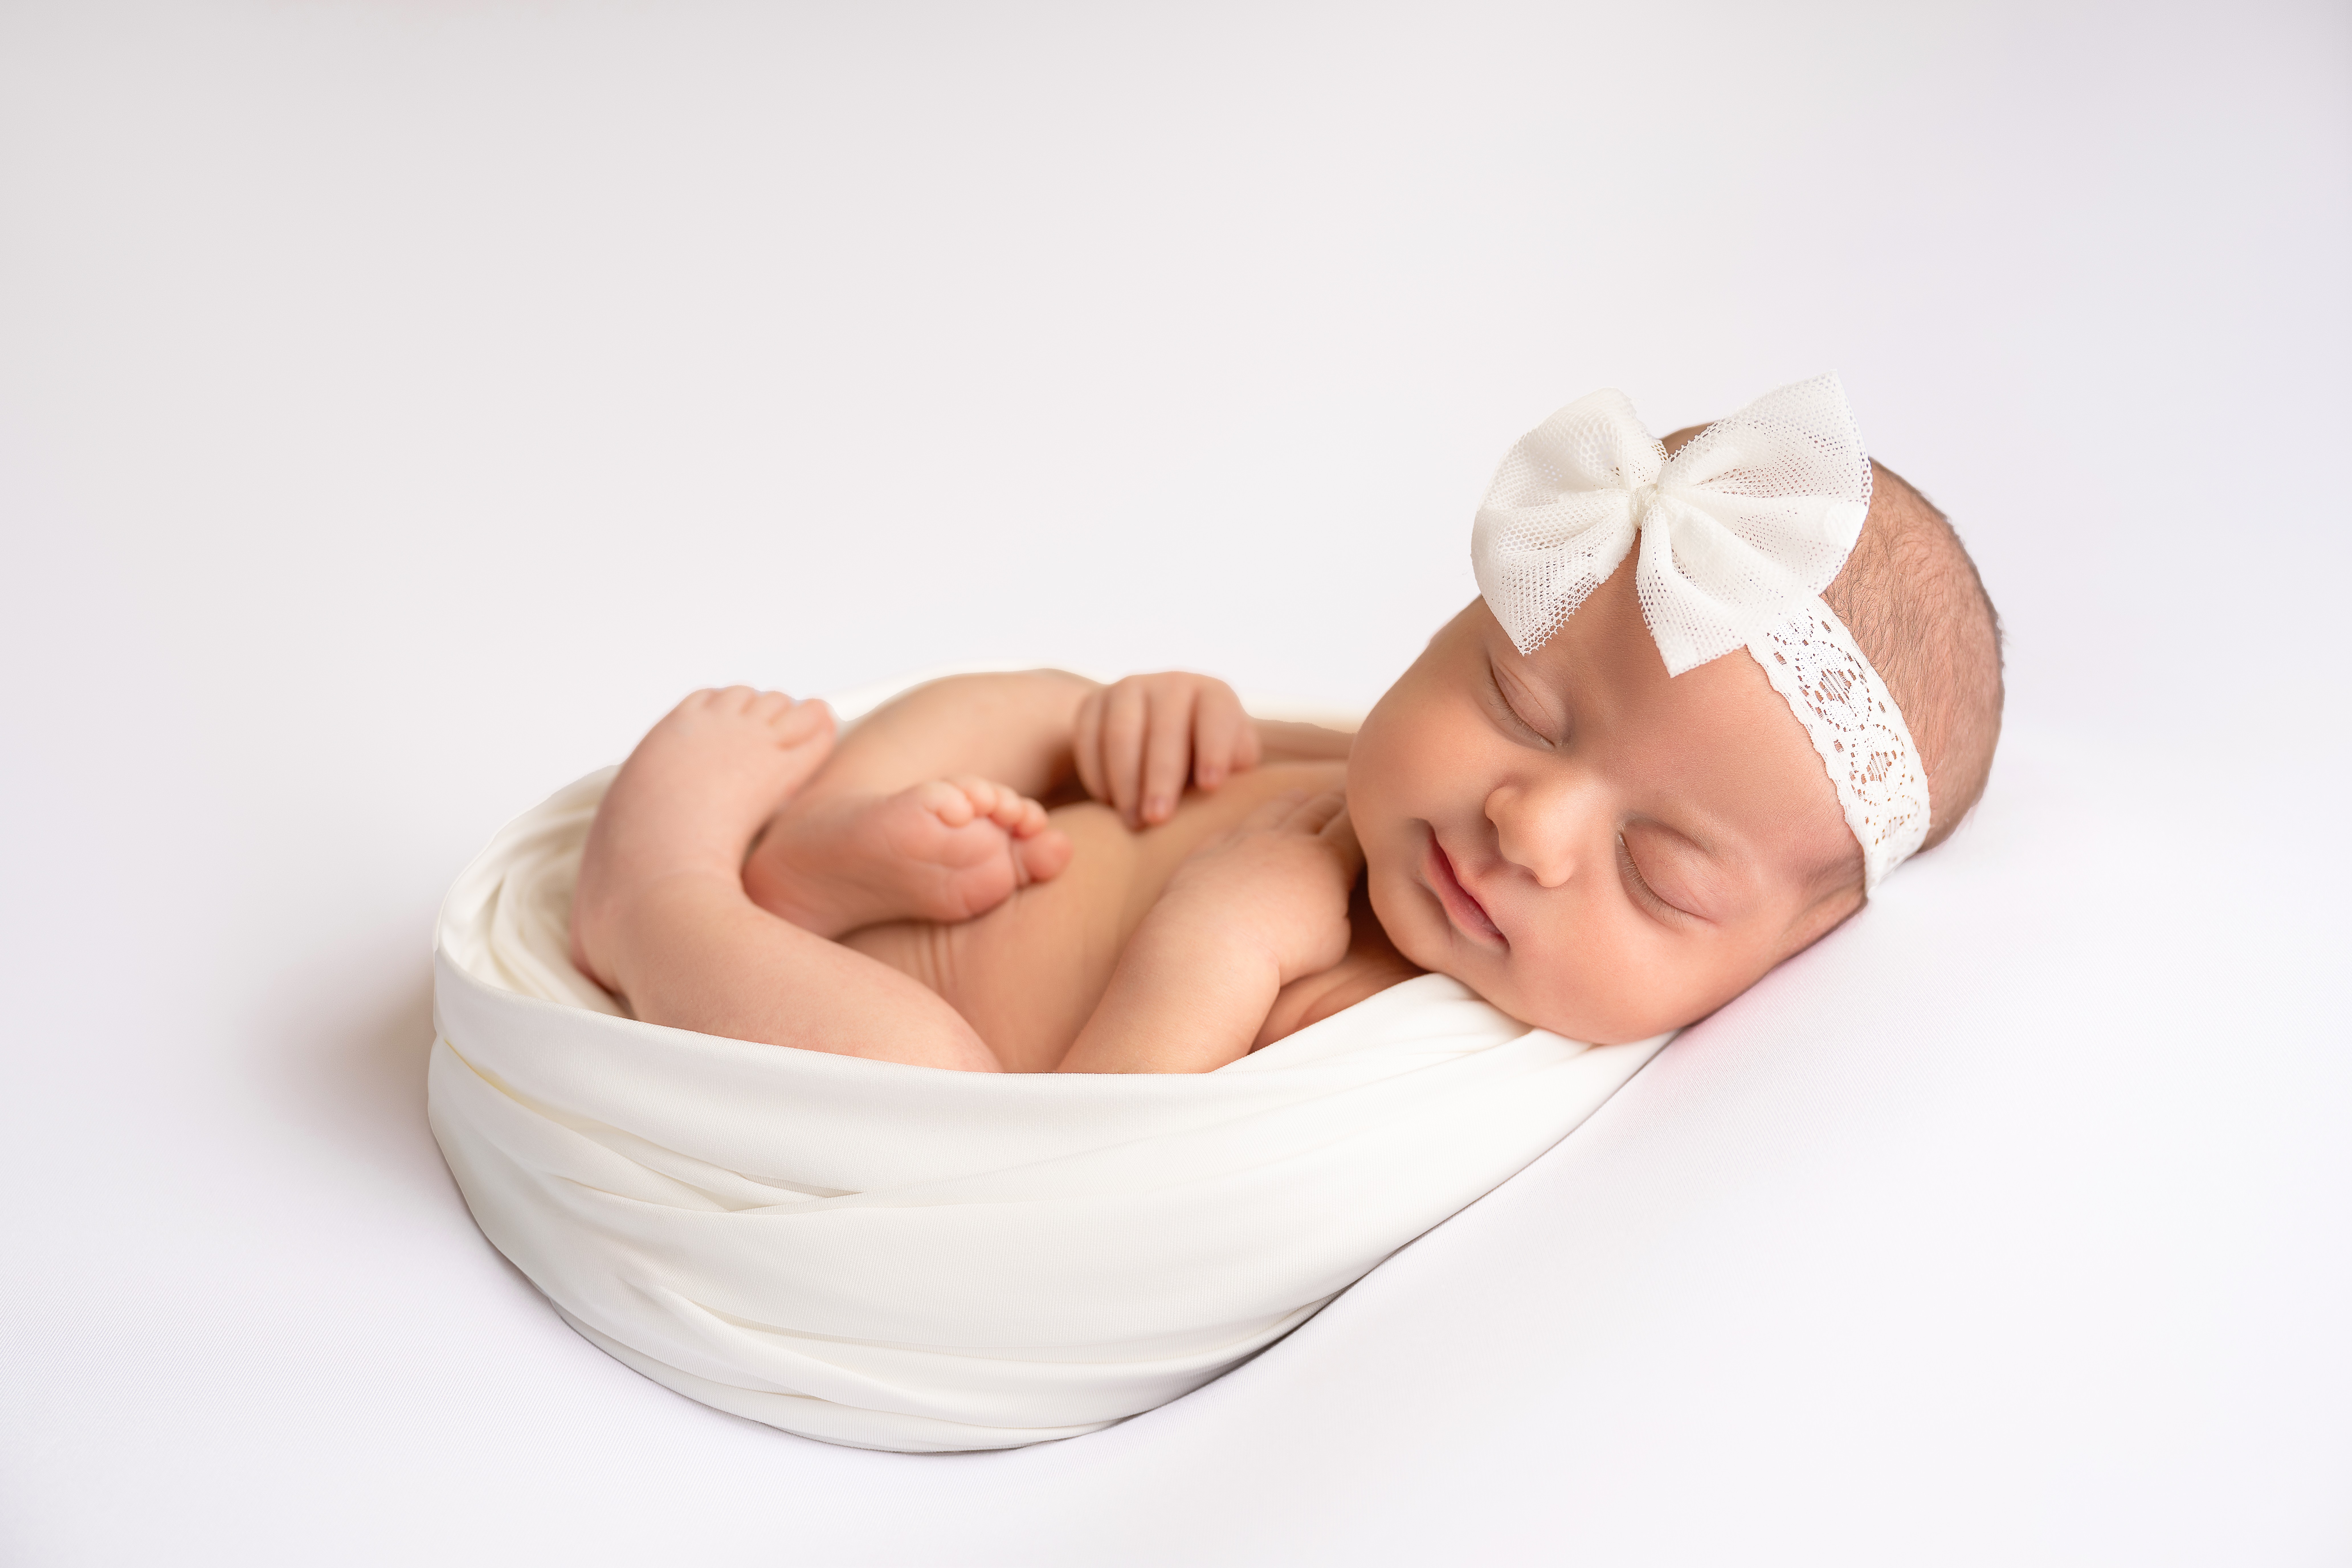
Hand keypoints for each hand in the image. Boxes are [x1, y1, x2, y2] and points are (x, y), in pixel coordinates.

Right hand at [1073, 671, 1262, 827]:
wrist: (1161, 742)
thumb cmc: (1206, 762)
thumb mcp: (1232, 762)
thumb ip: (1236, 767)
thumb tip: (1225, 782)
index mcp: (1214, 695)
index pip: (1216, 716)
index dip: (1214, 749)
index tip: (1210, 787)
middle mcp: (1172, 683)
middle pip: (1164, 727)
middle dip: (1161, 777)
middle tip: (1158, 819)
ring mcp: (1128, 689)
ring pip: (1121, 733)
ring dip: (1126, 781)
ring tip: (1133, 821)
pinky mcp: (1093, 703)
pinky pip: (1088, 738)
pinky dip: (1097, 774)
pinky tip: (1108, 803)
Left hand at [1155, 789, 1361, 985]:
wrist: (1215, 946)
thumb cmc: (1282, 953)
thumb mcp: (1333, 940)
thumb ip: (1339, 911)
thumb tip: (1331, 900)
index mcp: (1326, 858)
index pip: (1353, 828)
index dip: (1365, 819)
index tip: (1374, 814)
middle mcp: (1287, 839)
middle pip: (1318, 809)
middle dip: (1335, 801)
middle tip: (1344, 796)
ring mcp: (1245, 841)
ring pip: (1275, 810)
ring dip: (1292, 803)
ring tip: (1299, 797)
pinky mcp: (1210, 852)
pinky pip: (1232, 830)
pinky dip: (1245, 827)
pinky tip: (1244, 829)